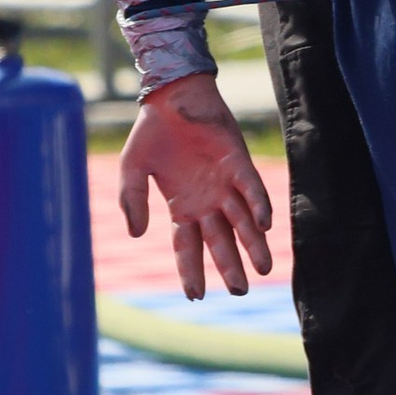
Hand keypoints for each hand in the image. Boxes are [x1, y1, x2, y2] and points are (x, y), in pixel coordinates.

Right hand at [118, 75, 274, 298]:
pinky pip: (251, 188)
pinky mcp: (239, 163)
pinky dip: (258, 205)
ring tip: (264, 270)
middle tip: (241, 291)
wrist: (171, 97)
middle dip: (231, 267)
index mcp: (181, 208)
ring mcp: (224, 184)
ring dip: (253, 244)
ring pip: (242, 221)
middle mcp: (206, 202)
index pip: (187, 248)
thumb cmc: (151, 133)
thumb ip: (131, 201)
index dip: (191, 272)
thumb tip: (136, 234)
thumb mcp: (131, 170)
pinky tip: (264, 224)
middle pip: (220, 242)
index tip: (196, 297)